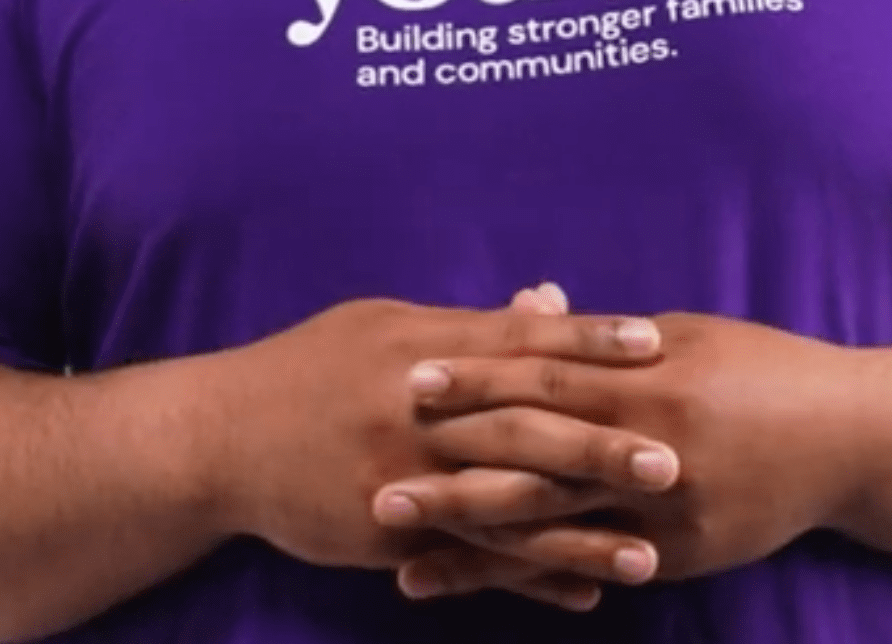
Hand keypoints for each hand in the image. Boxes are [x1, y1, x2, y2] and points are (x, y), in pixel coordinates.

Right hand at [193, 289, 664, 575]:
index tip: (656, 343)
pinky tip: (585, 592)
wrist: (217, 439)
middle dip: (602, 447)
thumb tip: (552, 299)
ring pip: (507, 508)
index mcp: (426, 349)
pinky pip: (472, 561)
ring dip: (581, 533)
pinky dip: (529, 578)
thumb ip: (474, 323)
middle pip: (524, 427)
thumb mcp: (387, 328)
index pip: (521, 341)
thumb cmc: (310, 370)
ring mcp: (405, 478)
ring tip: (651, 552)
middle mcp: (420, 413)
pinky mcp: (390, 534)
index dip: (590, 341)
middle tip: (675, 461)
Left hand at [378, 311, 872, 598]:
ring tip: (394, 531)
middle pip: (531, 450)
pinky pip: (584, 565)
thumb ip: (604, 336)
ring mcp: (660, 505)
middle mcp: (649, 441)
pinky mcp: (674, 553)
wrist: (850, 440)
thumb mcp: (686, 338)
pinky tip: (466, 581)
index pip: (544, 373)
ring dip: (464, 527)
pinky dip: (520, 575)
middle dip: (447, 461)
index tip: (409, 378)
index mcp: (648, 376)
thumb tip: (531, 305)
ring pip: (547, 518)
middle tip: (370, 469)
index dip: (475, 377)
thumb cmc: (766, 373)